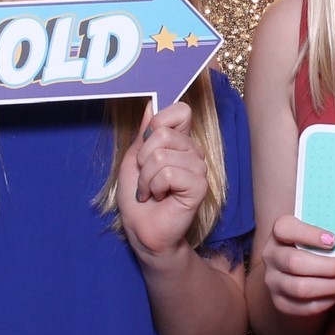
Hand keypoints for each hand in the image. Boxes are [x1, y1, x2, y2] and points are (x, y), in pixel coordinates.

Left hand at [117, 101, 206, 257]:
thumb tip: (151, 104)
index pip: (180, 111)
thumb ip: (145, 132)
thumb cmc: (138, 197)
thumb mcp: (134, 158)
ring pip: (161, 155)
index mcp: (181, 142)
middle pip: (162, 133)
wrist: (142, 230)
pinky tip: (161, 198)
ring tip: (152, 191)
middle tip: (146, 178)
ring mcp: (199, 168)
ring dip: (146, 177)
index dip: (158, 124)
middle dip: (143, 159)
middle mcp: (193, 152)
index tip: (146, 149)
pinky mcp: (199, 186)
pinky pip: (169, 173)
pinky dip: (155, 186)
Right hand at [261, 214, 334, 317]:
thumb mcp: (315, 233)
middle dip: (328, 266)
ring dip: (330, 286)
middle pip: (295, 263)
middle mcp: (271, 256)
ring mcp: (273, 280)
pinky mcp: (280, 301)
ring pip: (300, 288)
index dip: (309, 234)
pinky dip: (324, 302)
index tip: (333, 240)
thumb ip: (327, 233)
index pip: (285, 229)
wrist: (296, 269)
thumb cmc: (313, 246)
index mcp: (278, 234)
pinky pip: (303, 307)